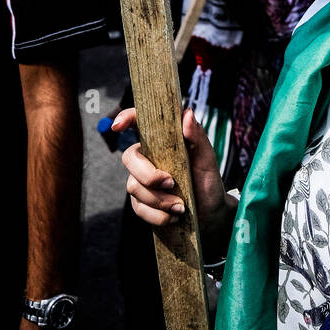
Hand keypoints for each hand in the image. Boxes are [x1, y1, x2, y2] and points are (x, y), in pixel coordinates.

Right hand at [114, 107, 234, 255]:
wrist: (211, 214)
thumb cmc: (208, 181)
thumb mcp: (207, 158)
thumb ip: (197, 136)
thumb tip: (187, 112)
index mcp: (161, 142)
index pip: (138, 123)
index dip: (125, 118)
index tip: (119, 126)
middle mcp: (147, 159)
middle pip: (129, 158)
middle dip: (148, 174)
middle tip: (171, 183)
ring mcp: (141, 182)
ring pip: (134, 187)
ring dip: (159, 199)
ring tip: (181, 206)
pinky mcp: (142, 204)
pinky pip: (139, 208)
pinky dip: (158, 215)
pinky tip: (174, 217)